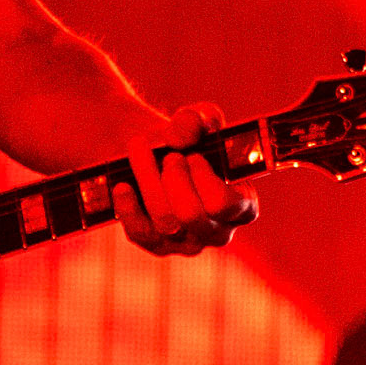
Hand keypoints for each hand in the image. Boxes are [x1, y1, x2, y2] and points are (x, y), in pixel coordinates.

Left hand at [113, 102, 257, 256]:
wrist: (147, 148)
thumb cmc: (183, 137)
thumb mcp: (196, 119)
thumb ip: (198, 118)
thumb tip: (183, 135)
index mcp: (242, 206)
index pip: (226, 205)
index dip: (205, 178)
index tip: (193, 156)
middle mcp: (218, 231)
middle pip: (191, 215)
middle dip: (174, 178)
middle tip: (169, 157)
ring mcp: (186, 243)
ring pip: (164, 221)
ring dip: (148, 180)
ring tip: (142, 154)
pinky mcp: (156, 246)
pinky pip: (140, 233)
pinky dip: (128, 206)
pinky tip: (123, 185)